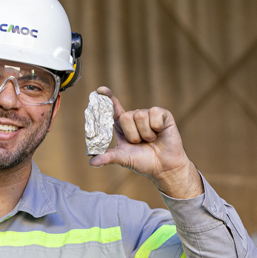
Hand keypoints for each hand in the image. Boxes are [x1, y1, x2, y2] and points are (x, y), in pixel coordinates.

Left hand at [89, 87, 203, 198]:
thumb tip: (91, 162)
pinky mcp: (163, 114)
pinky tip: (160, 132)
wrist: (164, 167)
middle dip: (133, 134)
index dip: (107, 97)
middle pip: (126, 116)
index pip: (113, 108)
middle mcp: (134, 117)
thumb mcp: (123, 159)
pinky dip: (157, 128)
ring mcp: (148, 114)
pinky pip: (154, 114)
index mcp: (122, 125)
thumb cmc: (143, 162)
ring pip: (140, 116)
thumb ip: (108, 157)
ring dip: (146, 134)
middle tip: (140, 143)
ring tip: (151, 140)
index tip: (100, 90)